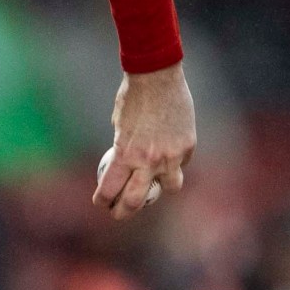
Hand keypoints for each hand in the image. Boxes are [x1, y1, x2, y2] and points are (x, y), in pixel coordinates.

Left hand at [95, 62, 195, 220]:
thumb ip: (123, 149)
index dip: (103, 200)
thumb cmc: (133, 98)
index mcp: (126, 155)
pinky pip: (181, 164)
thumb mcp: (119, 126)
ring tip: (152, 186)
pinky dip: (174, 163)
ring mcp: (172, 156)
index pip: (110, 189)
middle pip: (136, 200)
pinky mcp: (188, 147)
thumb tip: (122, 165)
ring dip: (159, 189)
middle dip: (124, 211)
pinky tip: (168, 155)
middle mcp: (149, 161)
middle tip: (118, 212)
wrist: (158, 76)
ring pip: (169, 188)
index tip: (101, 203)